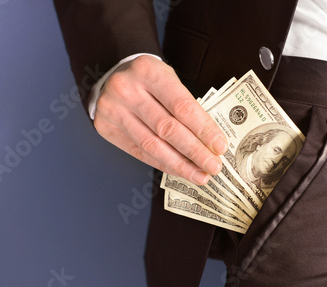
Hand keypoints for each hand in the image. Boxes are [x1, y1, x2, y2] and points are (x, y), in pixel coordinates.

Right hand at [94, 55, 227, 184]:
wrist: (113, 77)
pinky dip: (162, 163)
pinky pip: (139, 152)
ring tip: (199, 175)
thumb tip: (210, 142)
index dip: (203, 129)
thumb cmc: (148, 80)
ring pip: (152, 145)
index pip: (182, 106)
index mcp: (148, 71)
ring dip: (180, 164)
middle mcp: (127, 90)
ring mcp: (113, 110)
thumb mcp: (168, 78)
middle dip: (194, 151)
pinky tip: (179, 170)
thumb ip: (185, 106)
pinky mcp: (106, 128)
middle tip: (213, 166)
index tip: (220, 146)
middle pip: (167, 128)